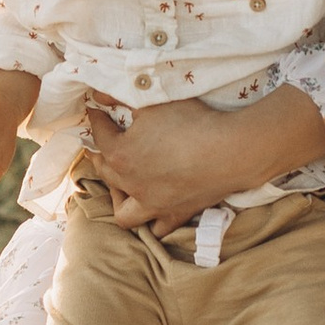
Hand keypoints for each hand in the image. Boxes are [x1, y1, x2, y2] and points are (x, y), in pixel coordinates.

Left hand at [78, 85, 324, 230]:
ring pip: (123, 212)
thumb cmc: (190, 122)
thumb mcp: (153, 101)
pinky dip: (151, 222)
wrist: (229, 151)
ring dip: (118, 199)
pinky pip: (157, 229)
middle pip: (106, 172)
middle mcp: (131, 184)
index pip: (100, 134)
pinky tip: (153, 210)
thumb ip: (122, 96)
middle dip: (100, 156)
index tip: (96, 110)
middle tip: (102, 146)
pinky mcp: (176, 215)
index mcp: (121, 154)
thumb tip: (99, 95)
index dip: (96, 119)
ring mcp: (153, 204)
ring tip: (120, 187)